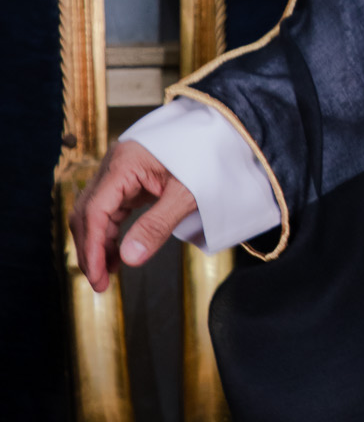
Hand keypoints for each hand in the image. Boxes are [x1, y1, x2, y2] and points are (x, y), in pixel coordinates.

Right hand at [70, 140, 197, 292]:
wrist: (219, 139)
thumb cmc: (206, 159)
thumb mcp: (185, 195)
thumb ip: (157, 225)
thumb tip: (129, 259)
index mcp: (123, 164)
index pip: (94, 211)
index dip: (92, 247)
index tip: (97, 277)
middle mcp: (114, 166)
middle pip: (87, 212)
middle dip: (90, 249)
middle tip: (100, 283)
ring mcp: (119, 172)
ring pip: (95, 212)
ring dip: (98, 244)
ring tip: (108, 274)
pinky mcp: (128, 180)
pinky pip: (110, 209)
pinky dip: (110, 233)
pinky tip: (117, 255)